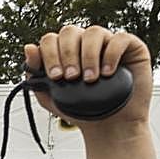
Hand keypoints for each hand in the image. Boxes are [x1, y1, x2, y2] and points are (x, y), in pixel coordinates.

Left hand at [24, 26, 151, 130]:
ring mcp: (107, 43)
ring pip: (94, 31)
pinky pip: (120, 38)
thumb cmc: (80, 110)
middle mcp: (84, 43)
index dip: (49, 55)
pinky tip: (107, 73)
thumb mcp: (49, 95)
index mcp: (64, 51)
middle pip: (70, 31)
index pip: (50, 39)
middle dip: (66, 54)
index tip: (55, 77)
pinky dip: (111, 55)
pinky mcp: (131, 47)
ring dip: (88, 56)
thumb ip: (35, 73)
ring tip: (89, 79)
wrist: (108, 127)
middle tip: (71, 78)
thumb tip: (28, 47)